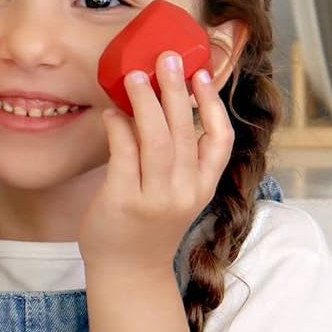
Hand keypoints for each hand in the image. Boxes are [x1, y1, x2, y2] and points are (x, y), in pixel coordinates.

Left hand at [78, 51, 234, 272]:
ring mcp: (154, 198)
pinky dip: (118, 127)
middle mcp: (183, 192)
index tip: (201, 75)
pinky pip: (123, 153)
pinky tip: (111, 113)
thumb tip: (160, 104)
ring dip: (145, 101)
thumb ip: (178, 159)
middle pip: (184, 130)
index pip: (220, 140)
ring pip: (155, 138)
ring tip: (134, 76)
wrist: (128, 274)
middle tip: (167, 57)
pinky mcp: (123, 201)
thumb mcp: (177, 196)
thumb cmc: (149, 228)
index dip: (212, 104)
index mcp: (202, 187)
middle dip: (175, 89)